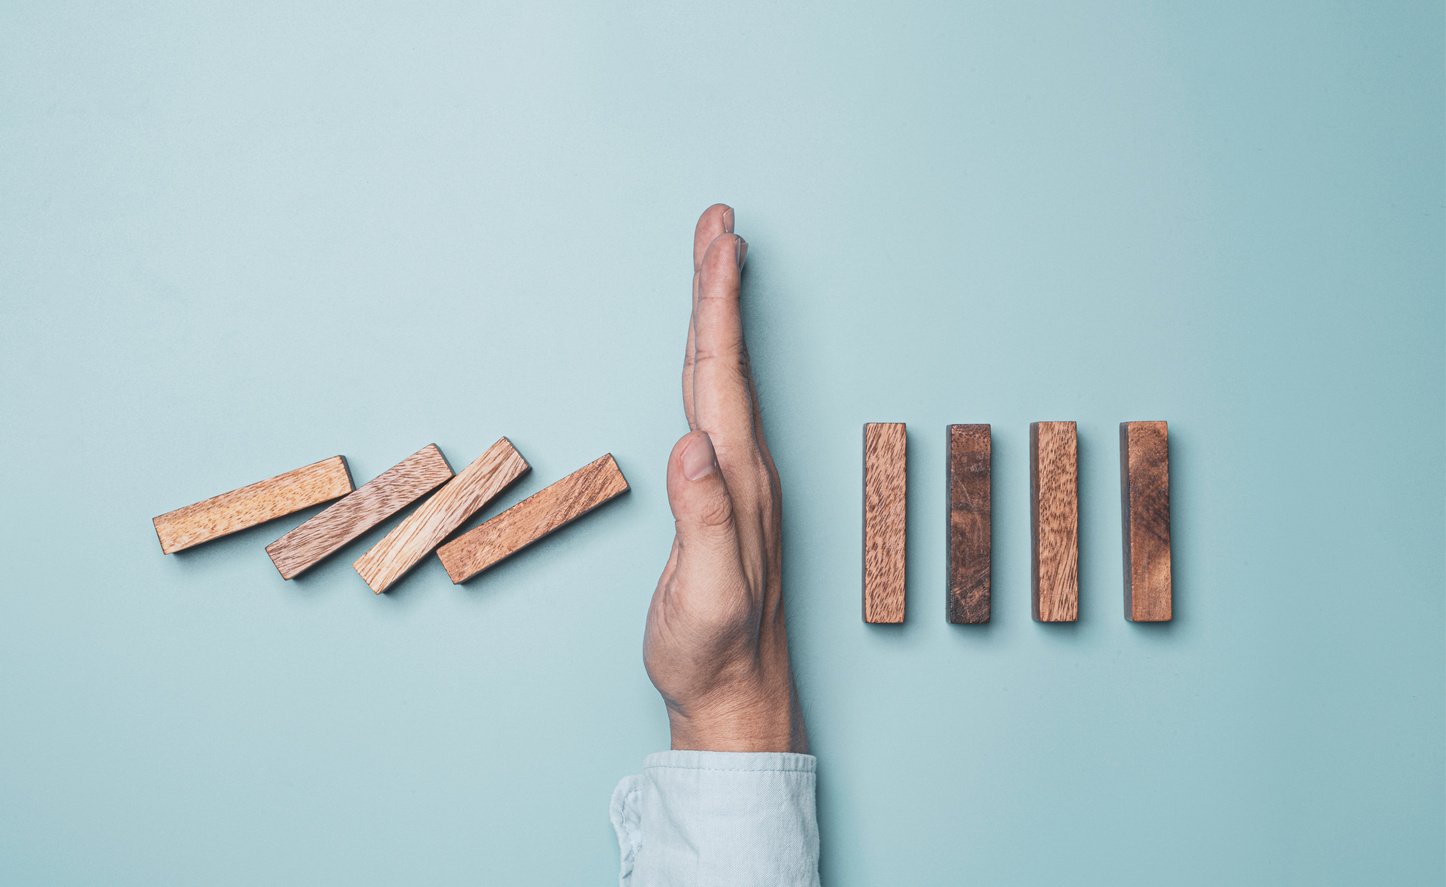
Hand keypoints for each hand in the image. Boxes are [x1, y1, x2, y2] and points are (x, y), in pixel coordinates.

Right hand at [643, 204, 806, 753]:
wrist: (738, 695)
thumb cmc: (715, 650)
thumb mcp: (704, 594)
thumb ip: (702, 520)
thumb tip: (691, 444)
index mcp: (738, 479)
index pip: (723, 376)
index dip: (718, 304)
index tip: (718, 242)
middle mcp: (745, 470)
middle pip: (727, 362)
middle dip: (719, 288)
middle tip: (716, 225)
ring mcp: (739, 481)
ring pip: (723, 381)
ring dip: (718, 318)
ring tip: (716, 267)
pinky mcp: (726, 496)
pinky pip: (716, 409)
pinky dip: (711, 365)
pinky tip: (708, 359)